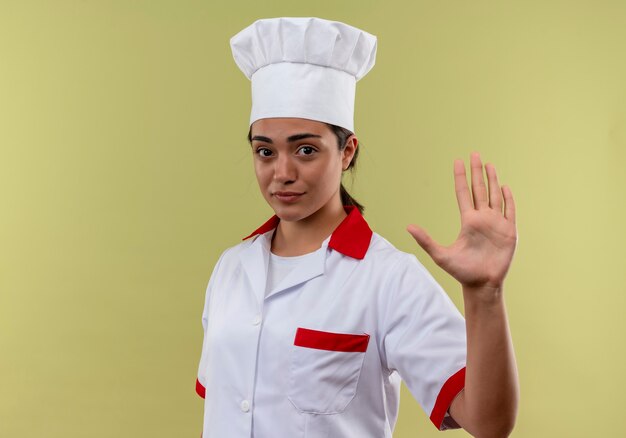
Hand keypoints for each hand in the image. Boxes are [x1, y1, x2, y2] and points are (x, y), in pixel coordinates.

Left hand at [407, 152, 516, 290]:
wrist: (482, 284)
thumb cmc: (462, 271)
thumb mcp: (441, 255)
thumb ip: (425, 240)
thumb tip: (408, 227)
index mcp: (468, 221)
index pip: (463, 193)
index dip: (461, 177)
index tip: (458, 161)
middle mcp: (482, 218)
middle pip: (480, 189)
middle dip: (477, 172)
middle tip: (475, 154)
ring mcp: (496, 223)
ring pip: (494, 196)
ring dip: (493, 180)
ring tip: (489, 164)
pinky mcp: (509, 231)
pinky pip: (510, 211)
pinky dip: (509, 199)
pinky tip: (505, 187)